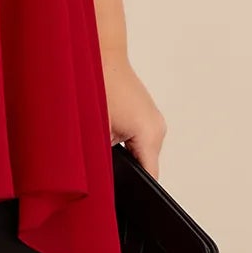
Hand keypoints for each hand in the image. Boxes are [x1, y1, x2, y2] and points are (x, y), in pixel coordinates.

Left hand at [102, 53, 167, 180]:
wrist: (96, 49)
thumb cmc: (95, 82)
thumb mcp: (94, 128)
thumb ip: (101, 156)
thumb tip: (98, 176)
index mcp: (149, 134)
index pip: (149, 178)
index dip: (133, 192)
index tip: (119, 203)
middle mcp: (157, 128)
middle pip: (143, 167)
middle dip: (123, 172)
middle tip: (99, 172)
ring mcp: (152, 120)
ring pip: (138, 153)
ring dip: (120, 154)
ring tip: (99, 144)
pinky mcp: (144, 114)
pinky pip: (136, 138)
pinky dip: (121, 141)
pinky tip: (104, 131)